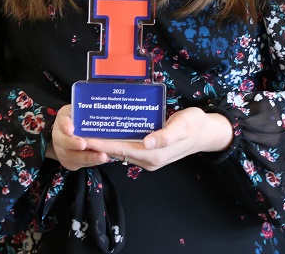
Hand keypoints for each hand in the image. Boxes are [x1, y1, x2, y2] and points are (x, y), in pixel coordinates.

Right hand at [48, 104, 111, 171]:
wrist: (71, 133)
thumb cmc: (80, 118)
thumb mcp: (81, 110)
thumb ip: (87, 110)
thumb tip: (100, 106)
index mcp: (63, 119)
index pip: (62, 120)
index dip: (65, 124)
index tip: (70, 129)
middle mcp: (58, 136)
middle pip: (63, 142)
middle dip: (73, 144)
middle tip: (84, 144)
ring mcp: (61, 150)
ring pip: (71, 156)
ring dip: (87, 157)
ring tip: (102, 156)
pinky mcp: (68, 161)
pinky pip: (77, 164)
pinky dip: (89, 163)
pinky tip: (101, 159)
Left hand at [75, 108, 234, 171]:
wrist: (207, 133)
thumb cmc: (196, 125)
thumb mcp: (184, 125)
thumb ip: (166, 135)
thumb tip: (147, 143)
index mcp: (154, 155)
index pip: (121, 149)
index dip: (101, 143)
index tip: (84, 138)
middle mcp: (149, 160)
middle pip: (117, 152)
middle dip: (97, 144)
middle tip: (77, 133)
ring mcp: (149, 158)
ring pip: (121, 151)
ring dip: (104, 143)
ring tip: (87, 132)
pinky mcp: (150, 153)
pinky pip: (128, 148)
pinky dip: (116, 141)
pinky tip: (107, 131)